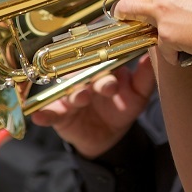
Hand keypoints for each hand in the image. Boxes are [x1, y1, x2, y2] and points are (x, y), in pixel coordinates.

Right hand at [30, 55, 156, 157]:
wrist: (110, 136)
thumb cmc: (122, 107)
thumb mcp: (138, 94)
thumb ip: (145, 77)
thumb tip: (152, 56)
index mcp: (101, 67)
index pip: (100, 56)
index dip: (105, 55)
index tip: (114, 56)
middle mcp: (82, 77)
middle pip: (83, 72)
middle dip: (94, 78)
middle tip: (107, 86)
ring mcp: (69, 95)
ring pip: (67, 91)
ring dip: (73, 94)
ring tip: (80, 98)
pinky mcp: (58, 114)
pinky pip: (48, 113)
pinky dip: (43, 114)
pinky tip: (39, 116)